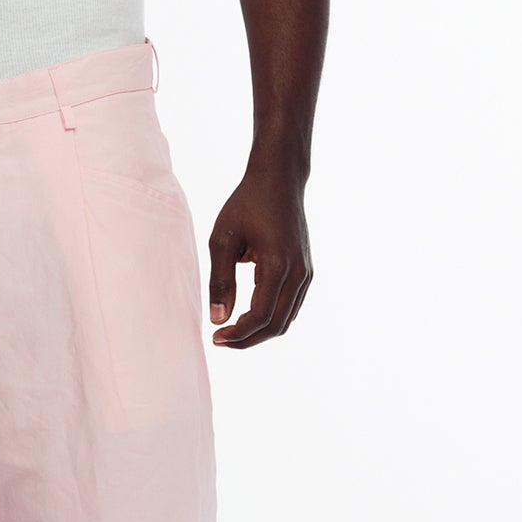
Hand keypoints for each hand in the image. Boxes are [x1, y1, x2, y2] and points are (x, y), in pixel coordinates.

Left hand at [207, 165, 312, 347]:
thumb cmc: (246, 205)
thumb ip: (220, 280)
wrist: (279, 181)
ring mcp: (306, 273)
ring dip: (260, 331)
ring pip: (287, 319)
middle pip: (277, 325)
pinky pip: (291, 306)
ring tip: (231, 330)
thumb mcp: (223, 239)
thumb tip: (218, 319)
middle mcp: (299, 274)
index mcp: (278, 265)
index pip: (261, 316)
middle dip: (248, 339)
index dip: (238, 333)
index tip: (215, 337)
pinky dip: (271, 318)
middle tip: (221, 340)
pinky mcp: (306, 271)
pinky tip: (248, 315)